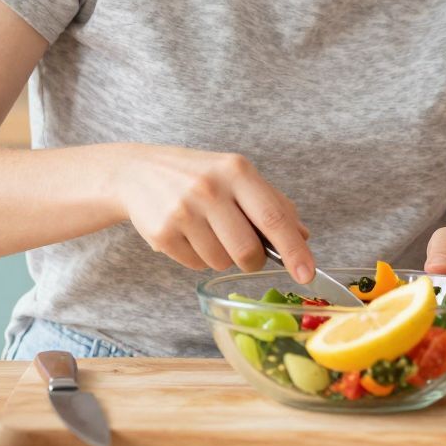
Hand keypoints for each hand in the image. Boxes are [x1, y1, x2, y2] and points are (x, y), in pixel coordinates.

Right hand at [105, 144, 313, 279]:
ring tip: (207, 231)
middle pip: (247, 251)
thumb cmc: (199, 175)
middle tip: (246, 250)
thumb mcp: (236, 176)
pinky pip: (196, 265)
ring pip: (221, 263)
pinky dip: (198, 257)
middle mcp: (209, 189)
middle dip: (253, 261)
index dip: (294, 250)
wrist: (138, 172)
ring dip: (221, 257)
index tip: (307, 274)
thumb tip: (303, 237)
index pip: (273, 217)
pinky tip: (188, 234)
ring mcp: (183, 211)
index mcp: (236, 171)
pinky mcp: (162, 232)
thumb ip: (272, 204)